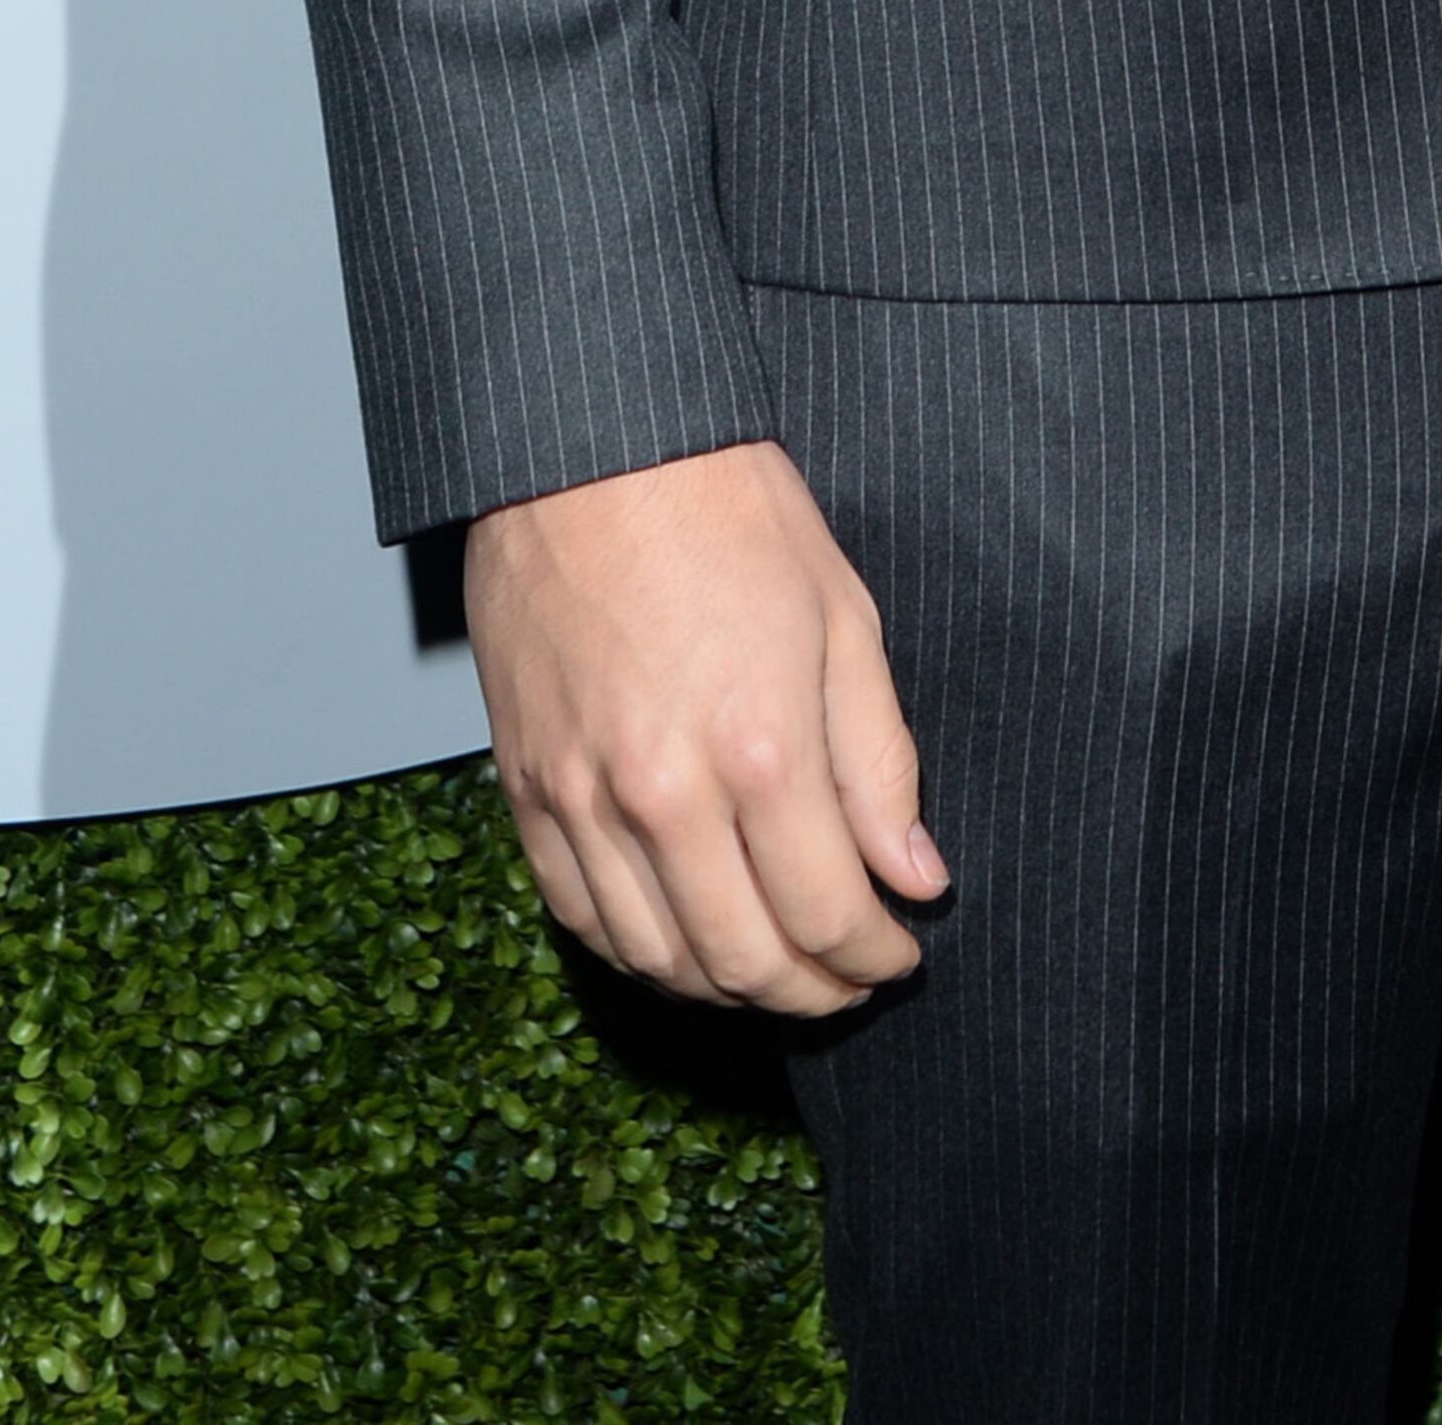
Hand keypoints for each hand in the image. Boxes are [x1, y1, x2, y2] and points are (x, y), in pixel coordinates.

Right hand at [465, 437, 948, 1012]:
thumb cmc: (727, 511)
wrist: (593, 449)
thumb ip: (880, 763)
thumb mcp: (844, 617)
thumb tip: (916, 874)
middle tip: (852, 980)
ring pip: (657, 960)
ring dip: (729, 990)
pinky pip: (580, 916)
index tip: (901, 951)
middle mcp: (664, 794)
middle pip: (744, 961)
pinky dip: (640, 954)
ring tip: (780, 972)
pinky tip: (686, 943)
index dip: (874, 954)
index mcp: (759, 748)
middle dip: (813, 992)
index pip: (826, 914)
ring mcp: (582, 799)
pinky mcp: (525, 790)